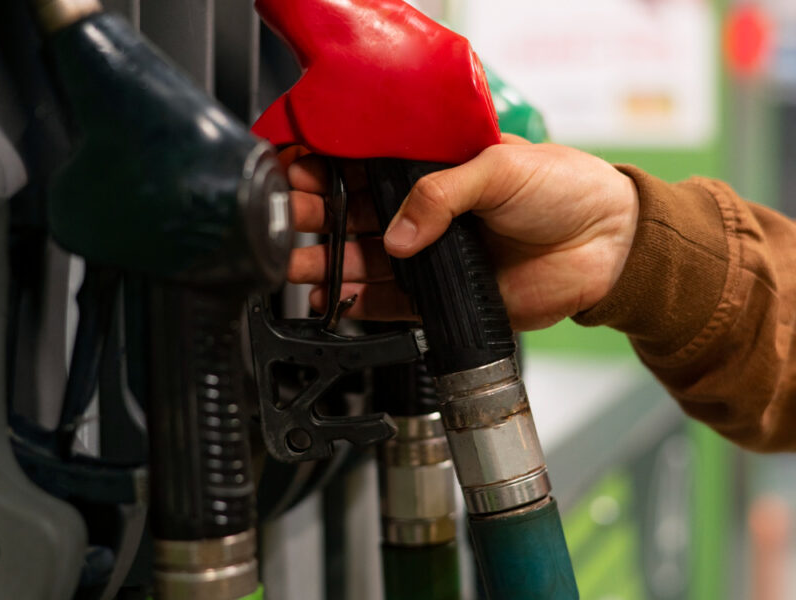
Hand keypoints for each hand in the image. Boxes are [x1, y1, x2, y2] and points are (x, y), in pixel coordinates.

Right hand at [284, 134, 638, 330]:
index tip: (299, 177)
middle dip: (319, 221)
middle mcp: (430, 216)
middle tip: (290, 225)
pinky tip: (335, 299)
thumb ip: (441, 194)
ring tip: (298, 268)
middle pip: (358, 218)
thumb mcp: (498, 167)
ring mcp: (435, 258)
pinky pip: (394, 303)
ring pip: (368, 262)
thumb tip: (399, 234)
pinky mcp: (446, 298)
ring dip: (329, 266)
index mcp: (436, 173)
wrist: (607, 243)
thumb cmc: (564, 188)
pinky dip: (361, 303)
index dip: (330, 173)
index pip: (369, 171)